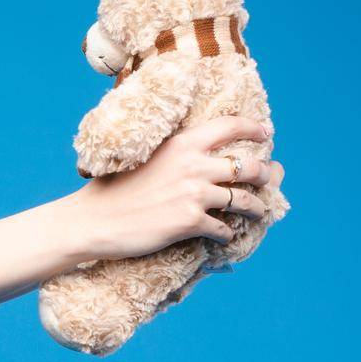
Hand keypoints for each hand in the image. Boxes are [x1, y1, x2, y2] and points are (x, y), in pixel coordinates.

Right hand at [66, 115, 284, 262]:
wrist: (94, 219)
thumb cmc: (115, 189)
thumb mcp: (150, 158)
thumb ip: (178, 155)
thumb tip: (200, 159)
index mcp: (183, 143)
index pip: (231, 126)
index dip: (254, 128)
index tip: (265, 133)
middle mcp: (194, 165)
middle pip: (249, 166)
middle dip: (264, 174)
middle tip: (266, 178)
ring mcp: (194, 194)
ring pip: (245, 200)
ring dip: (257, 208)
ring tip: (259, 212)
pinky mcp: (190, 222)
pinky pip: (224, 228)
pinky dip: (228, 233)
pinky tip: (225, 235)